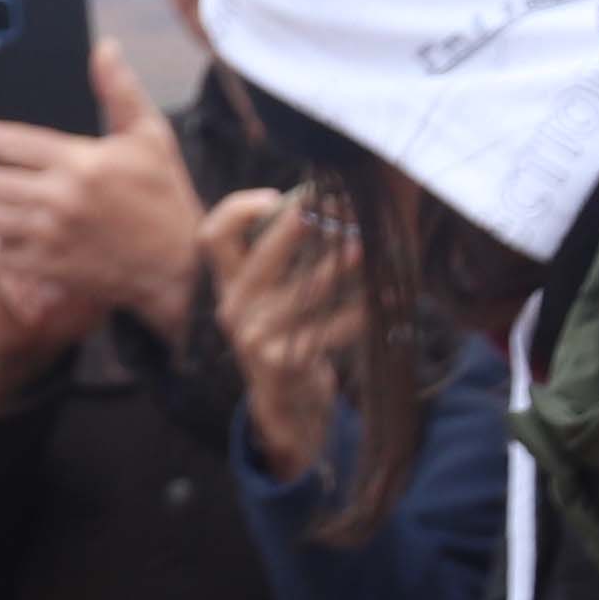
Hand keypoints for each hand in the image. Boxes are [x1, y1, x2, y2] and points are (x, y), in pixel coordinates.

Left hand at [0, 48, 205, 353]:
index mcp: (79, 160)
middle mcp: (60, 197)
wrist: (178, 264)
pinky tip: (18, 235)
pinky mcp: (46, 268)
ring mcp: (50, 236)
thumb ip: (120, 91)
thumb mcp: (150, 137)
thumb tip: (104, 48)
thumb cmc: (163, 194)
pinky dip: (1, 244)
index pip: (4, 142)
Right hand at [208, 186, 357, 479]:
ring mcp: (255, 338)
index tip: (277, 195)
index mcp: (230, 285)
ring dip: (341, 265)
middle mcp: (234, 308)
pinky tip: (386, 299)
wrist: (285, 404)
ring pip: (305, 289)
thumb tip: (335, 202)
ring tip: (368, 247)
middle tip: (340, 204)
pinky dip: (361, 313)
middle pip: (263, 254)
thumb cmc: (289, 337)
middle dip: (301, 224)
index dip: (238, 209)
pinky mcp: (282, 363)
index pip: (212, 235)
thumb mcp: (272, 299)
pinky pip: (329, 329)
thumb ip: (284, 259)